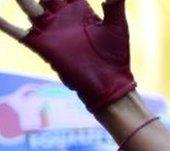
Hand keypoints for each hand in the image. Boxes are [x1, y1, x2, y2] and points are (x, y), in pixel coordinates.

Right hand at [0, 0, 135, 111]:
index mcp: (79, 8)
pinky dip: (4, 24)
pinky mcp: (40, 44)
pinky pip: (16, 31)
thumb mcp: (117, 26)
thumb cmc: (115, 55)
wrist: (108, 82)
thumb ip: (114, 4)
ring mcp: (48, 28)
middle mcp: (60, 15)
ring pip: (27, 4)